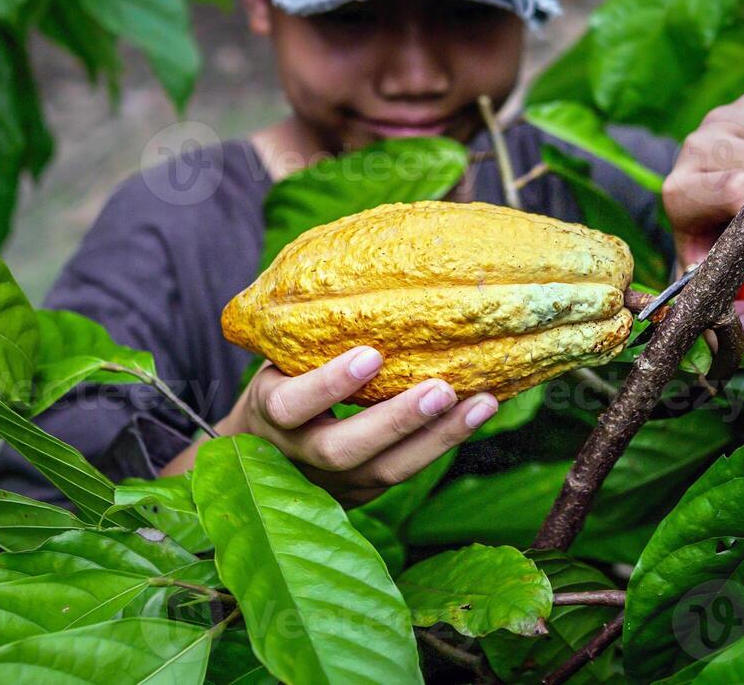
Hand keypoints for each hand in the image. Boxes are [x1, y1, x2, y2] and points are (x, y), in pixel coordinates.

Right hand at [163, 346, 497, 505]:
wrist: (261, 448)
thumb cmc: (283, 373)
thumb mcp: (280, 350)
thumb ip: (310, 322)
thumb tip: (367, 251)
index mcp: (270, 411)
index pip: (291, 404)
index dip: (328, 385)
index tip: (370, 355)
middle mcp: (298, 453)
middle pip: (344, 450)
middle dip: (395, 422)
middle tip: (441, 390)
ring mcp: (333, 482)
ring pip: (386, 471)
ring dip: (438, 437)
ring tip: (482, 403)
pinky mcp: (364, 493)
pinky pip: (407, 471)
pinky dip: (444, 441)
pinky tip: (481, 409)